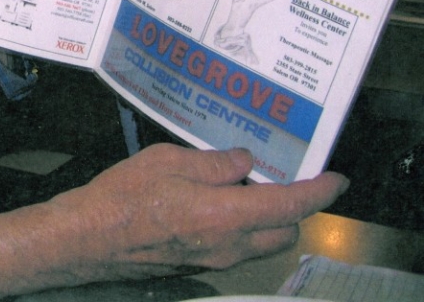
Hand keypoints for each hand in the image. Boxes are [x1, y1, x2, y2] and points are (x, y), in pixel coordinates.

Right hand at [0, 144, 348, 300]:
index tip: (335, 179)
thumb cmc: (121, 197)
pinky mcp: (198, 265)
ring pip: (262, 242)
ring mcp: (214, 260)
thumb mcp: (167, 160)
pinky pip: (237, 247)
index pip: (291, 206)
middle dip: (293, 206)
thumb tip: (243, 162)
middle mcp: (228, 244)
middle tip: (279, 176)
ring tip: (244, 186)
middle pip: (284, 231)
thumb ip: (213, 162)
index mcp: (225, 215)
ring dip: (266, 218)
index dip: (319, 192)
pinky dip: (242, 227)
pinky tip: (216, 202)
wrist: (88, 238)